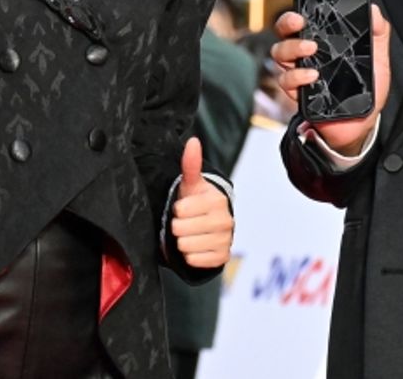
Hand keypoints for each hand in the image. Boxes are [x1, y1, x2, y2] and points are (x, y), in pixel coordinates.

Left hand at [171, 138, 233, 268]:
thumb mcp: (191, 184)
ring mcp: (226, 240)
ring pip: (185, 246)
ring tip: (189, 233)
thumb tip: (193, 141)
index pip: (180, 210)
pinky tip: (195, 246)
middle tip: (185, 222)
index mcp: (217, 200)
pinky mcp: (222, 257)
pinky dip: (190, 256)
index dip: (176, 209)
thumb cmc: (196, 202)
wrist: (210, 226)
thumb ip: (191, 164)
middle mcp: (225, 220)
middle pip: (180, 229)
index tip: (183, 207)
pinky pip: (194, 260)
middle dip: (177, 226)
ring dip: (182, 241)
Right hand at [271, 3, 390, 155]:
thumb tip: (373, 11)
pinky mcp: (298, 93)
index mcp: (321, 43)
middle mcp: (305, 56)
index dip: (296, 14)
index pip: (300, 23)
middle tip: (300, 23)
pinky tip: (312, 76)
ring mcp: (299, 73)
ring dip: (292, 48)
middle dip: (286, 24)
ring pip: (279, 54)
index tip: (303, 12)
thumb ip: (378, 33)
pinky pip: (286, 81)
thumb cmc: (366, 89)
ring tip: (311, 50)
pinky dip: (296, 76)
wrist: (362, 123)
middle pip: (284, 34)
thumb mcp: (377, 59)